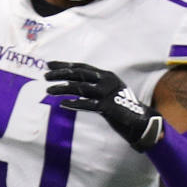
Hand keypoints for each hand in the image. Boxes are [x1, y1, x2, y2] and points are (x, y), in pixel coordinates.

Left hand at [45, 61, 163, 150]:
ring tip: (48, 90)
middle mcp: (107, 81)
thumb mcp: (107, 90)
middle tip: (45, 76)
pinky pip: (87, 104)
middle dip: (60, 74)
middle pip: (79, 74)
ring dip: (62, 88)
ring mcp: (107, 93)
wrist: (140, 121)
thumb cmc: (120, 106)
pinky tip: (63, 104)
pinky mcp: (108, 107)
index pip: (81, 67)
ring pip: (80, 87)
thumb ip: (92, 85)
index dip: (64, 65)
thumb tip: (69, 82)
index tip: (49, 64)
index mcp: (106, 75)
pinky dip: (74, 103)